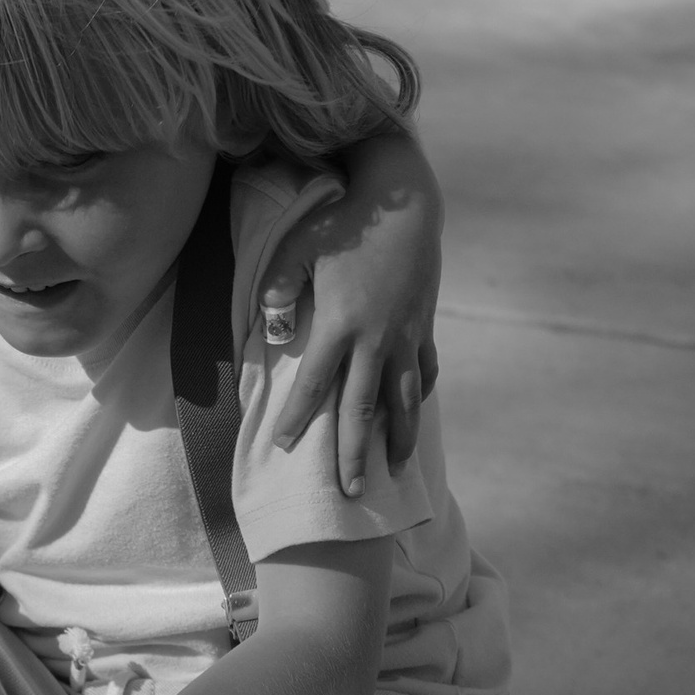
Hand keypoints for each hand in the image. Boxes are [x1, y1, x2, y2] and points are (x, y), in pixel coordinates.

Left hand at [259, 143, 443, 496]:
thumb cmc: (344, 224)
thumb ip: (278, 289)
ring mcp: (407, 336)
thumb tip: (269, 331)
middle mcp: (378, 339)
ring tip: (394, 471)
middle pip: (363, 409)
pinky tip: (414, 413)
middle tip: (350, 492)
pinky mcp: (425, 326)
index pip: (316, 383)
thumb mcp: (299, 248)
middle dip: (355, 454)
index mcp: (342, 324)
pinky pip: (424, 370)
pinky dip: (419, 396)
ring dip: (399, 438)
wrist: (405, 202)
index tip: (287, 446)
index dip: (300, 418)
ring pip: (403, 399)